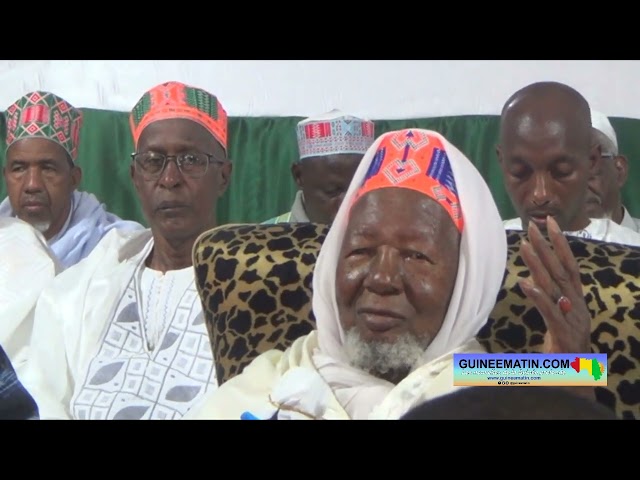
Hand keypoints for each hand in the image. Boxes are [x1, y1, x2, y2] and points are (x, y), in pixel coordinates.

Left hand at [518, 216, 590, 354]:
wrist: (574, 377)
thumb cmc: (563, 345)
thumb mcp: (555, 317)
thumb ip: (546, 297)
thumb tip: (531, 277)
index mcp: (576, 299)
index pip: (569, 265)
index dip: (560, 243)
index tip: (549, 222)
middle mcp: (576, 304)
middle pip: (561, 270)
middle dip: (548, 246)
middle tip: (533, 225)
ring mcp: (571, 317)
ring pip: (554, 287)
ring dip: (539, 265)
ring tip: (525, 245)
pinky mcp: (563, 333)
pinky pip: (549, 312)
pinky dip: (538, 297)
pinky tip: (525, 283)